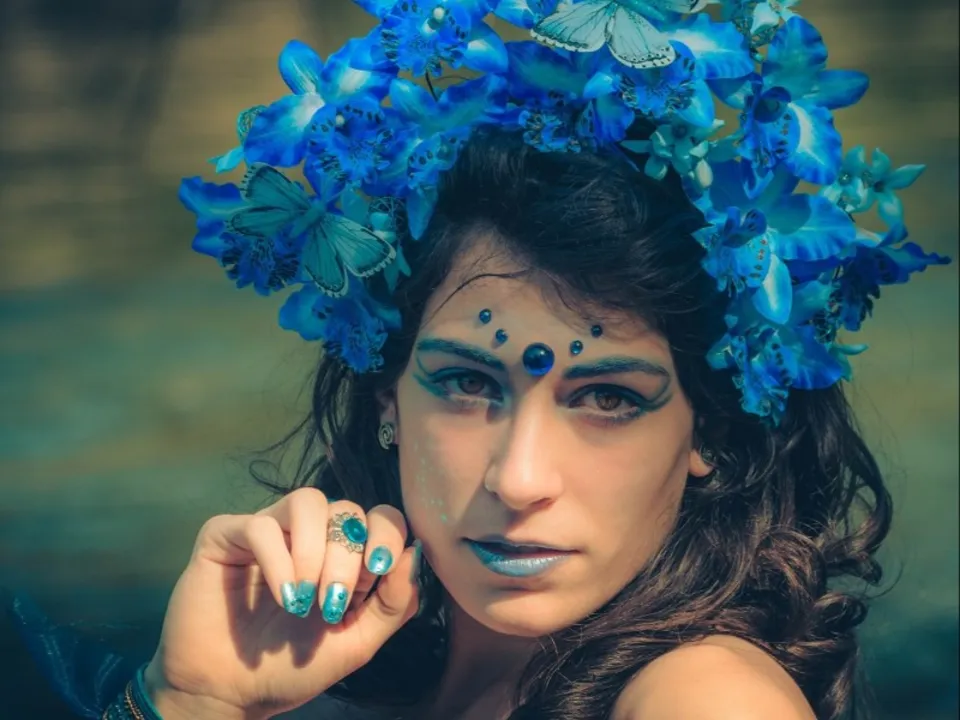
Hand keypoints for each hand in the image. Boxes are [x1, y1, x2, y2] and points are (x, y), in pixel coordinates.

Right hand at [144, 488, 419, 718]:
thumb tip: (415, 552)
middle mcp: (310, 534)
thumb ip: (393, 601)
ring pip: (308, 501)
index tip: (379, 567)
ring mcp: (269, 530)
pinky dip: (278, 560)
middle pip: (347, 511)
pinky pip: (261, 525)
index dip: (386, 534)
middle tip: (330, 606)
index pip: (380, 517)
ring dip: (314, 550)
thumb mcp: (358, 641)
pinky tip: (281, 596)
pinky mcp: (226, 536)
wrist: (231, 695)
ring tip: (303, 598)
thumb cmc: (294, 667)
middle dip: (346, 560)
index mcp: (346, 555)